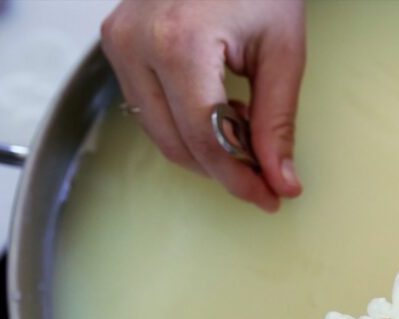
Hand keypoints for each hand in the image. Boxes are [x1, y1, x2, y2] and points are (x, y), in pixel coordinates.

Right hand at [100, 0, 304, 212]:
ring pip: (158, 132)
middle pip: (177, 143)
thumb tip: (282, 181)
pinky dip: (185, 125)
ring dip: (205, 149)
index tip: (269, 197)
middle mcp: (137, 42)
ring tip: (246, 127)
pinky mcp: (116, 43)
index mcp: (180, 41)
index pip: (205, 138)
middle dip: (224, 170)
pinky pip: (148, 108)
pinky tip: (220, 108)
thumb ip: (278, 122)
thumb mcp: (283, 51)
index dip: (239, 178)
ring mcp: (119, 42)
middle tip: (266, 179)